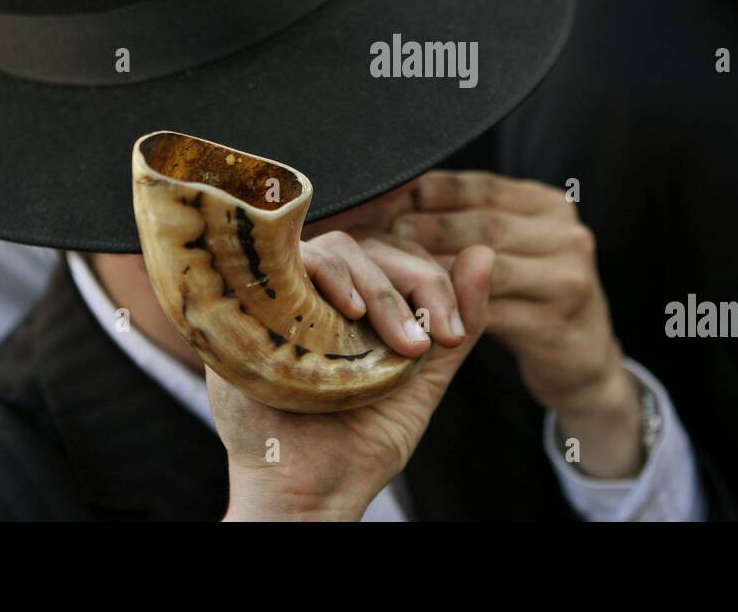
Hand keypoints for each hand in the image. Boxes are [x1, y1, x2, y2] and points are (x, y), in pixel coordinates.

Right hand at [207, 228, 492, 519]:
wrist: (311, 492)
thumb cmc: (360, 443)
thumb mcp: (424, 378)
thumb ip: (458, 322)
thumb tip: (484, 253)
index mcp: (358, 303)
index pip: (399, 254)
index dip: (432, 281)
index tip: (452, 335)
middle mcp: (321, 293)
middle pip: (373, 246)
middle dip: (418, 284)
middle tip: (433, 341)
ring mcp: (286, 294)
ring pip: (340, 248)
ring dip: (381, 290)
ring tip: (403, 345)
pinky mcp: (253, 304)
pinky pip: (293, 259)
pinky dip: (331, 275)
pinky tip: (353, 312)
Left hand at [391, 171, 645, 477]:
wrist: (582, 363)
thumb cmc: (527, 298)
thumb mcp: (508, 249)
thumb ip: (465, 220)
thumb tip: (395, 189)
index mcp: (548, 204)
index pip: (479, 187)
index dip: (426, 191)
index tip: (377, 198)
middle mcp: (566, 234)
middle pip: (481, 225)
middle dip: (423, 228)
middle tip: (371, 235)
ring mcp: (568, 279)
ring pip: (486, 269)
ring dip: (431, 270)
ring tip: (383, 273)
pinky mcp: (557, 325)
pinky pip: (491, 315)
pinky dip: (448, 312)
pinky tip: (411, 314)